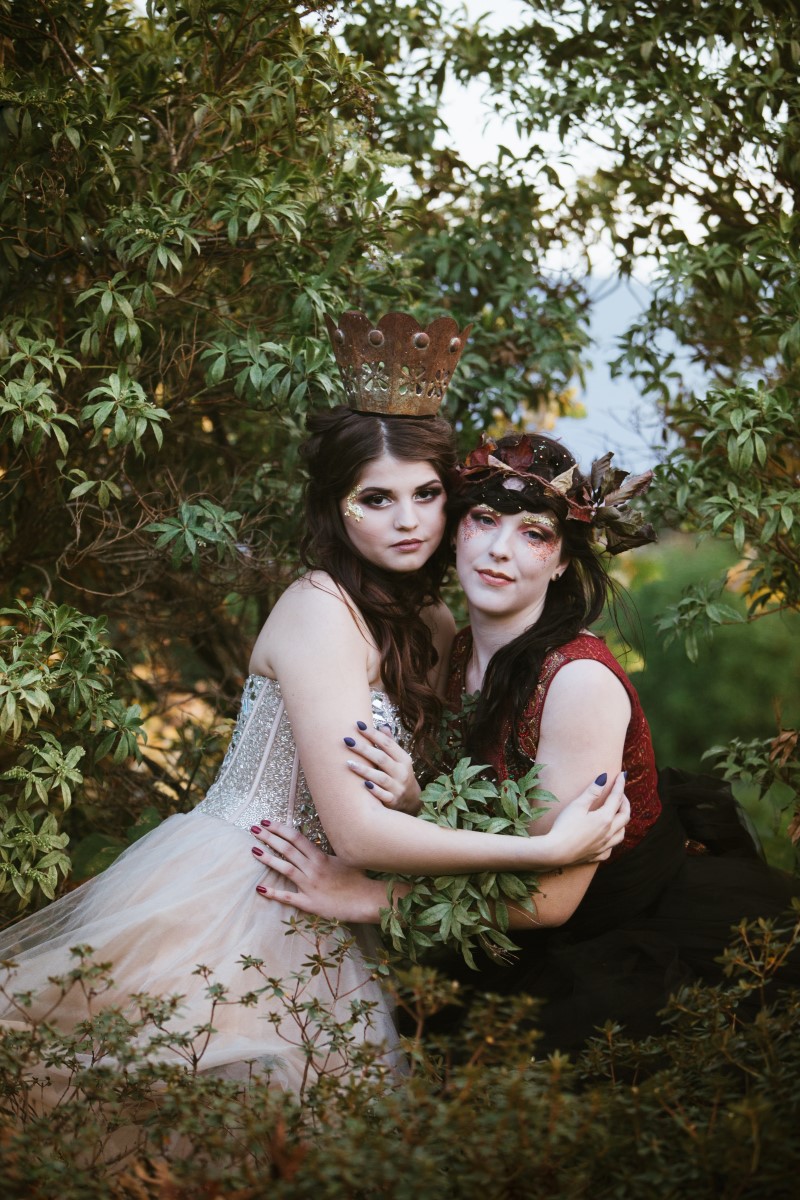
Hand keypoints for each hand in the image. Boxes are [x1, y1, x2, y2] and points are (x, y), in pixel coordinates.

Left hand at [250, 822, 390, 923]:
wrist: (366, 900)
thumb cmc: (357, 879)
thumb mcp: (343, 858)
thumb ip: (326, 851)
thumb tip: (313, 841)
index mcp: (321, 856)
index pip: (296, 838)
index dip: (280, 828)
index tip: (267, 822)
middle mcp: (313, 868)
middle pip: (287, 849)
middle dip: (269, 837)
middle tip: (254, 828)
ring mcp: (310, 886)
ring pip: (285, 868)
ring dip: (268, 859)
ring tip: (253, 849)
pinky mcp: (309, 903)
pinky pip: (288, 897)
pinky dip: (273, 893)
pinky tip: (259, 888)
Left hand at [343, 721, 421, 813]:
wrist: (411, 800)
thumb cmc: (399, 773)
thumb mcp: (399, 758)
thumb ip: (390, 744)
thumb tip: (383, 726)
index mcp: (403, 759)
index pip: (387, 744)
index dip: (373, 734)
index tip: (358, 725)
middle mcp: (401, 772)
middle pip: (382, 758)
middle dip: (364, 749)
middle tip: (348, 741)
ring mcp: (397, 787)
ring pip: (380, 778)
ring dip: (364, 770)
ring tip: (348, 762)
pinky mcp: (392, 801)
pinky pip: (383, 796)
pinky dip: (374, 790)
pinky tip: (363, 784)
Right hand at [547, 772, 629, 864]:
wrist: (556, 852)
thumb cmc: (565, 826)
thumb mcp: (577, 805)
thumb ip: (592, 792)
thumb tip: (603, 777)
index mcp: (605, 818)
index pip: (616, 797)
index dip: (620, 785)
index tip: (622, 774)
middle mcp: (608, 832)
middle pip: (625, 816)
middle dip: (625, 802)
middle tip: (620, 794)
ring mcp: (604, 845)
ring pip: (621, 833)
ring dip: (623, 821)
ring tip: (617, 814)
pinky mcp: (597, 855)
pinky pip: (611, 848)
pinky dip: (613, 840)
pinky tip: (607, 838)